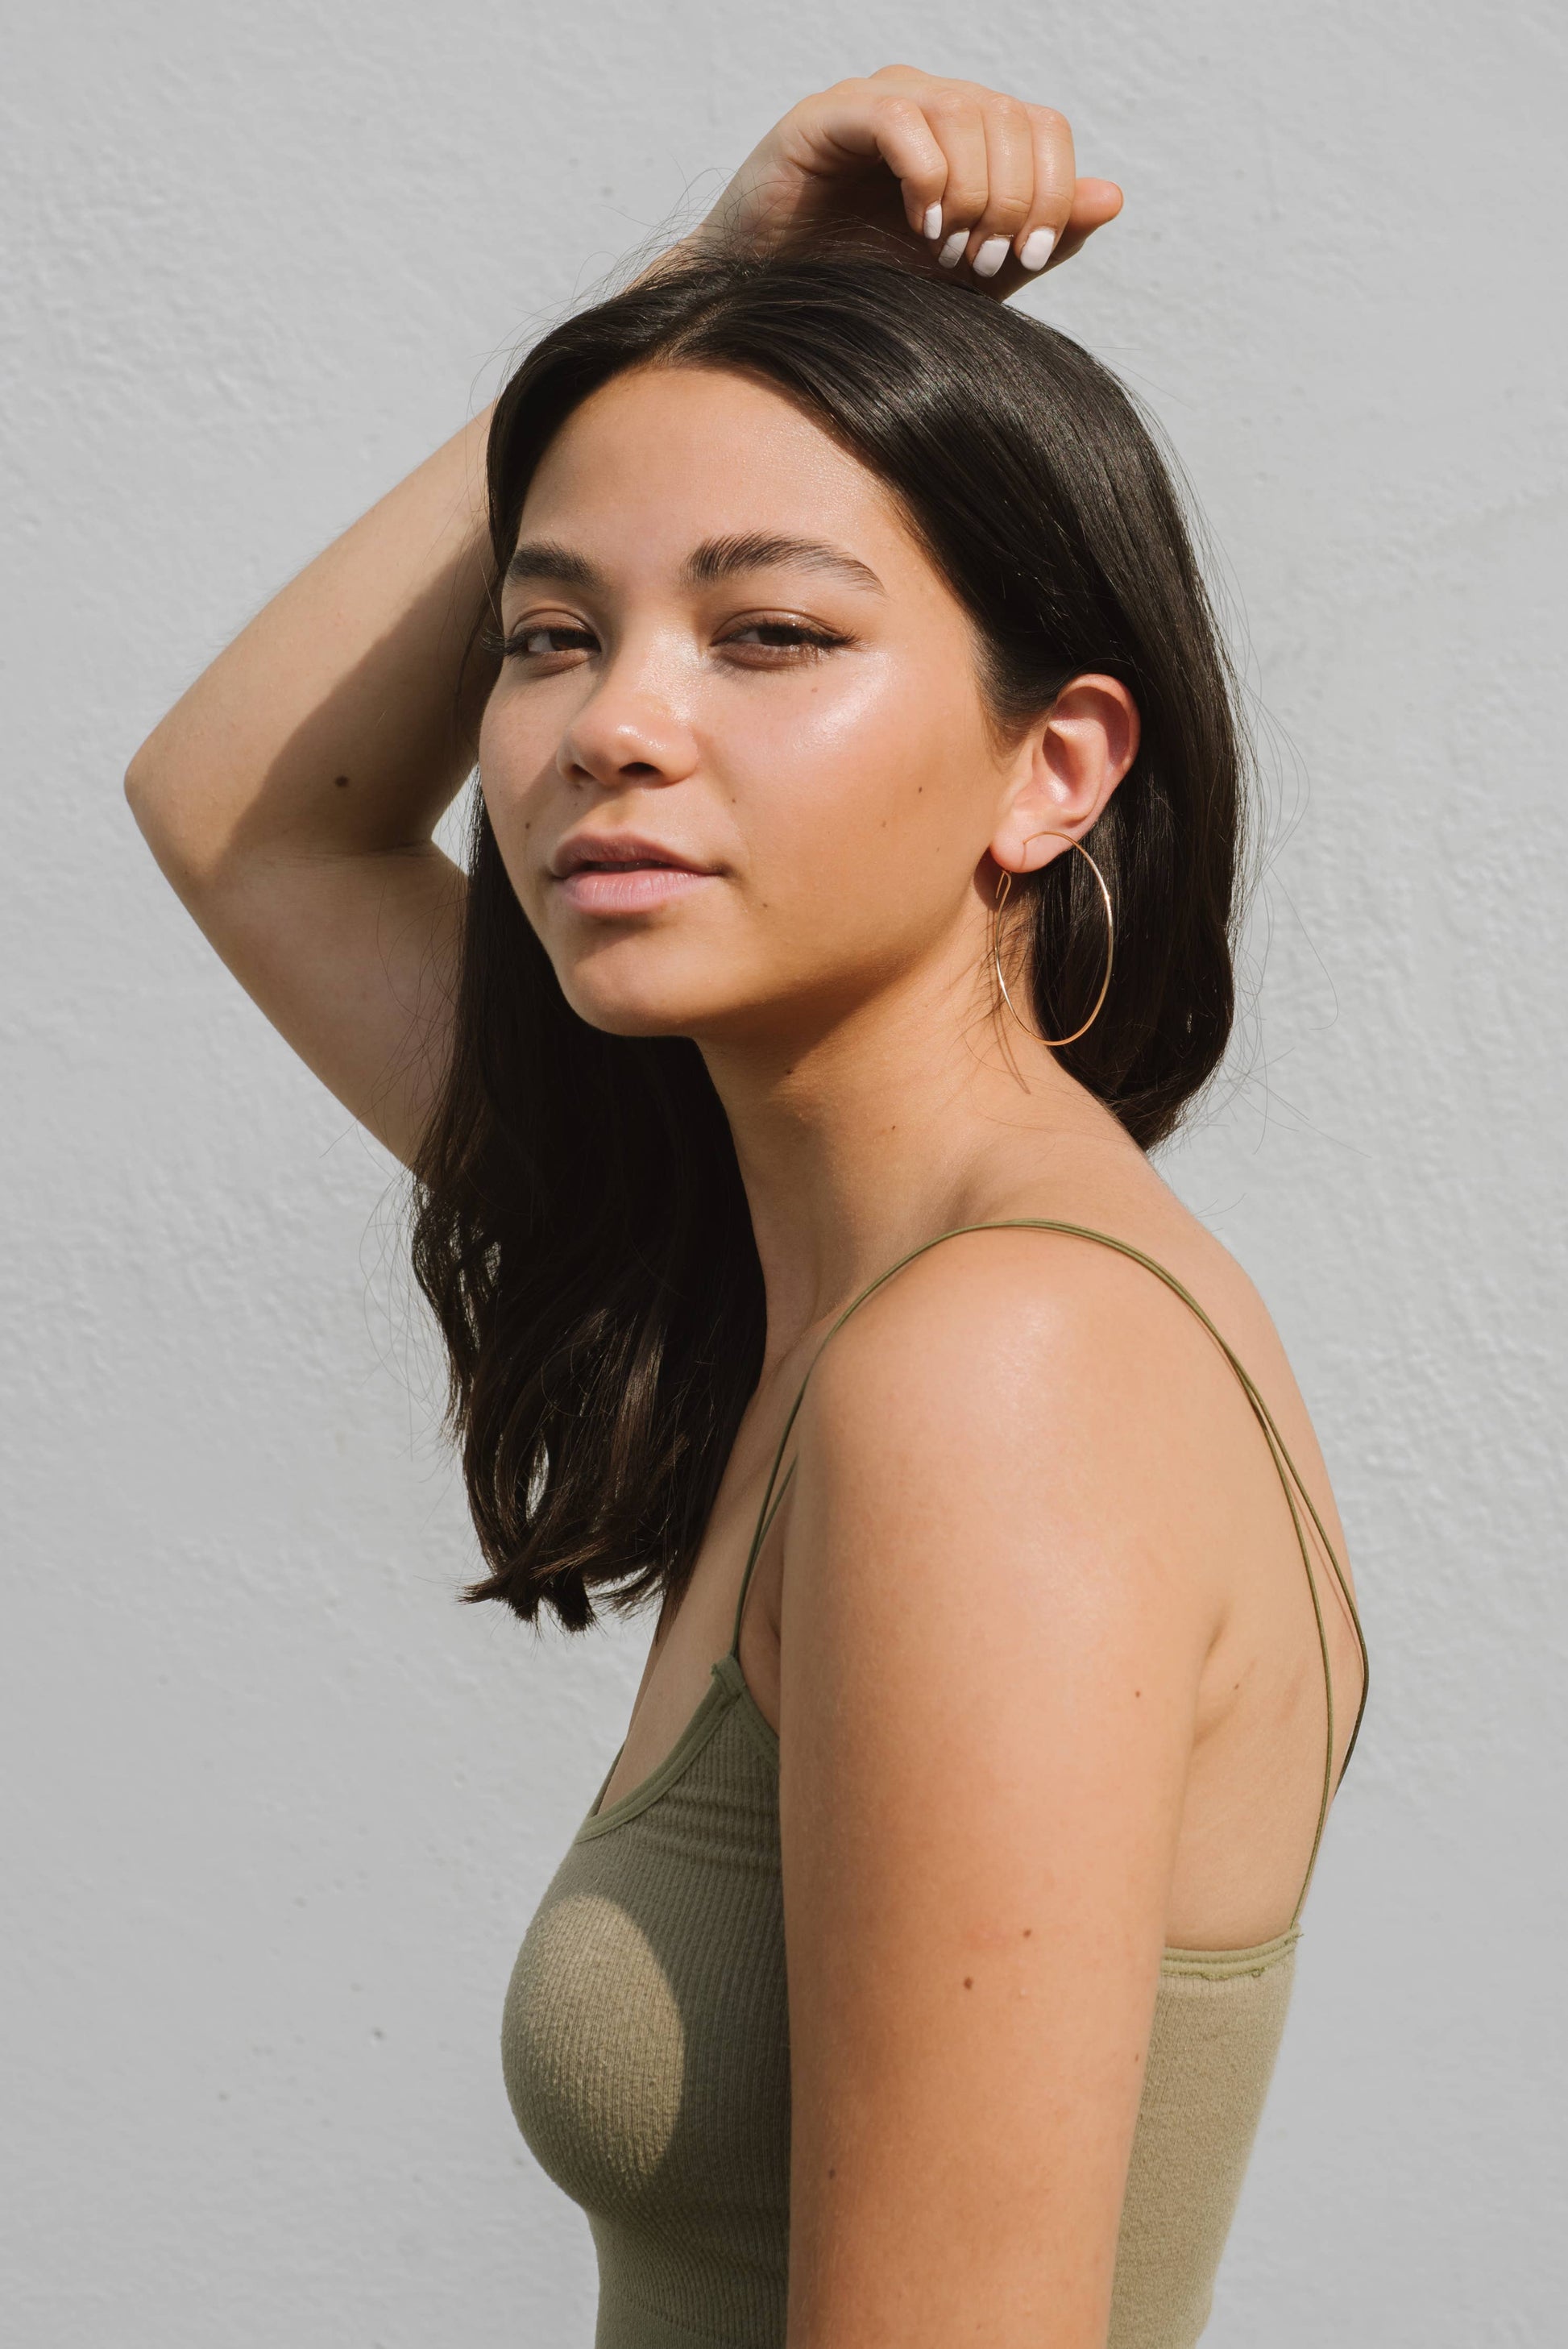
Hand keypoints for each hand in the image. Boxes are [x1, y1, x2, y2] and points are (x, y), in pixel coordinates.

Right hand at [690, 65, 1121, 298]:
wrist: (773, 309)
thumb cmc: (865, 289)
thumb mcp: (971, 277)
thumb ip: (1040, 239)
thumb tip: (1111, 197)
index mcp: (968, 133)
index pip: (1044, 127)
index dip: (1053, 192)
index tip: (1026, 261)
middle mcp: (928, 102)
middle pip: (1012, 118)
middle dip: (1012, 202)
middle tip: (980, 263)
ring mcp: (876, 104)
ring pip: (964, 112)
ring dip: (973, 193)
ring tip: (945, 250)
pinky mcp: (824, 119)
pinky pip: (899, 118)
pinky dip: (925, 175)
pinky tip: (917, 225)